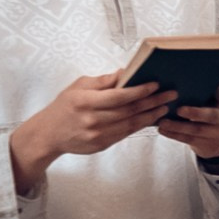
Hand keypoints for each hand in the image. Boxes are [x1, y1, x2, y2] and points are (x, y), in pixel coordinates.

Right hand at [9, 74, 175, 194]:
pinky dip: (140, 126)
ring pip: (130, 124)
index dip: (140, 90)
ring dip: (151, 115)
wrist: (48, 134)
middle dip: (152, 102)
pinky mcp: (100, 145)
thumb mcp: (78, 86)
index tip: (156, 85)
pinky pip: (125, 134)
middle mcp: (92, 119)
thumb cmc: (64, 106)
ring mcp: (96, 135)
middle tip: (170, 94)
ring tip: (165, 106)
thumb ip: (103, 81)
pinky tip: (151, 118)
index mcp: (85, 101)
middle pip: (129, 110)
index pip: (119, 96)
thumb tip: (125, 72)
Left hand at [160, 89, 218, 160]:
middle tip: (178, 110)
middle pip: (211, 116)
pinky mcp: (208, 146)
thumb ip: (216, 90)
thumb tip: (206, 76)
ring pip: (196, 131)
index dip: (215, 93)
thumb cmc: (215, 111)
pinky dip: (175, 135)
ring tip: (163, 122)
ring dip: (178, 126)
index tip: (200, 89)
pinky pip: (189, 140)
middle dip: (194, 113)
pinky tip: (164, 130)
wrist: (218, 137)